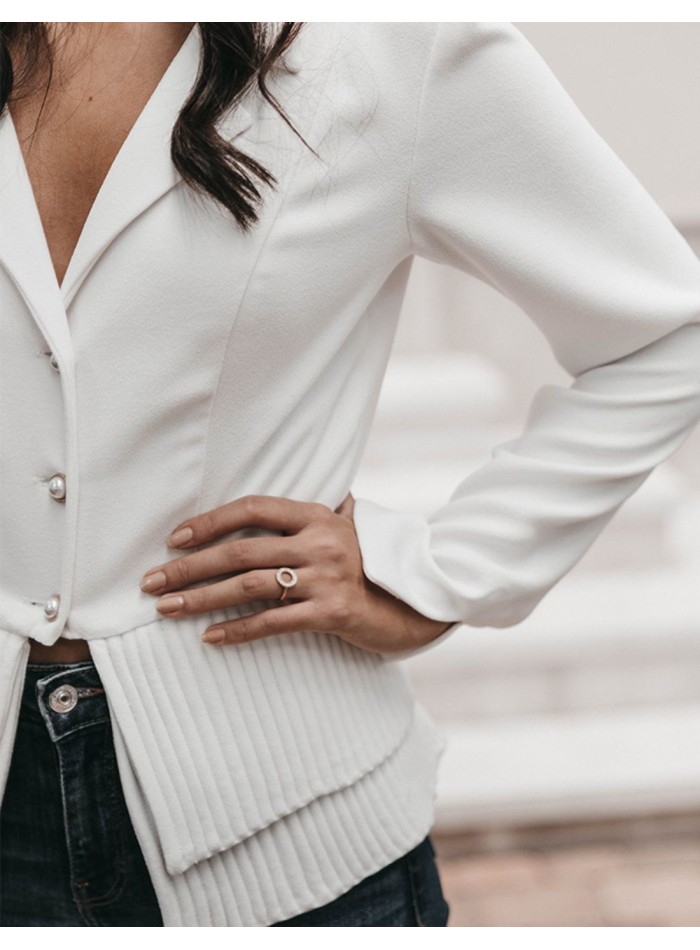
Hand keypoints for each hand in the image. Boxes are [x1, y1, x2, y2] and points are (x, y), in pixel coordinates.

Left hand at [138, 493, 453, 653]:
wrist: (416, 602)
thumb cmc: (370, 566)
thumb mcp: (345, 531)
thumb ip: (308, 519)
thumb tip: (265, 513)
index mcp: (318, 516)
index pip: (252, 509)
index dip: (210, 521)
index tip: (174, 539)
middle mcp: (321, 541)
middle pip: (240, 551)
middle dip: (188, 567)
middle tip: (152, 582)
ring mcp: (327, 577)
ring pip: (249, 586)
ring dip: (200, 598)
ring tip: (166, 610)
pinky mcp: (332, 613)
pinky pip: (273, 622)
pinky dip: (238, 630)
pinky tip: (209, 637)